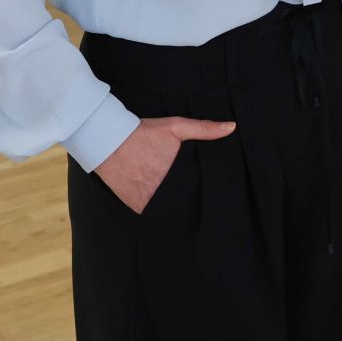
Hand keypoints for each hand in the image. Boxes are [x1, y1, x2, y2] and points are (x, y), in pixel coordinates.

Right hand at [95, 115, 235, 214]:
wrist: (109, 142)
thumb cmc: (144, 134)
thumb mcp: (175, 127)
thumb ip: (204, 128)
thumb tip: (232, 127)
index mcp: (179, 173)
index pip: (200, 188)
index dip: (207, 189)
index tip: (215, 191)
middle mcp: (166, 189)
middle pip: (187, 200)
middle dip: (193, 199)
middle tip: (199, 197)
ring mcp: (151, 199)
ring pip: (172, 208)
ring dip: (177, 207)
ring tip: (184, 203)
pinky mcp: (138, 205)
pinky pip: (154, 213)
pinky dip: (160, 211)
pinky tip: (166, 206)